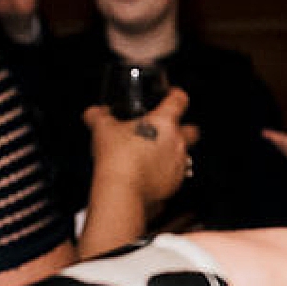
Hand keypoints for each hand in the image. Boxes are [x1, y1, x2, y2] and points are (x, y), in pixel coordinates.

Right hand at [84, 87, 197, 211]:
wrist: (123, 191)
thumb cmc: (117, 157)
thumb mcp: (102, 130)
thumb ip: (98, 116)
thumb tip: (94, 112)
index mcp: (164, 122)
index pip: (179, 100)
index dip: (176, 95)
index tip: (172, 95)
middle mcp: (178, 141)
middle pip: (192, 130)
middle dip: (183, 129)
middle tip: (166, 131)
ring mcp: (179, 162)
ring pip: (184, 153)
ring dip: (172, 152)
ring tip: (152, 155)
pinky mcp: (176, 182)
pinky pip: (176, 173)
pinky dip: (166, 172)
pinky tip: (149, 174)